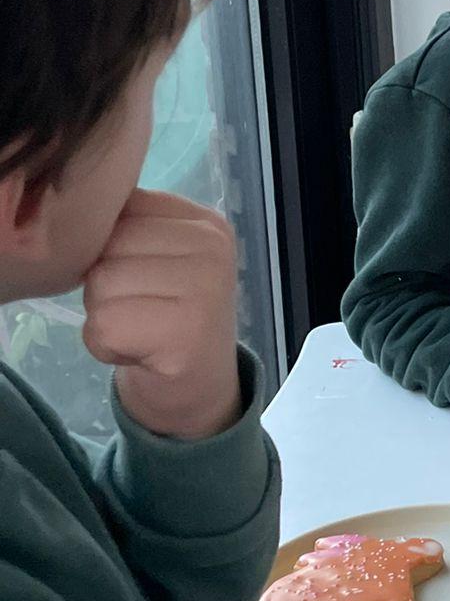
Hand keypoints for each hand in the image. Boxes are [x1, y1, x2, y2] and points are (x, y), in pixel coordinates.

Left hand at [81, 190, 240, 439]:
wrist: (199, 390)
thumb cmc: (169, 319)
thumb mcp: (160, 257)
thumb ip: (133, 226)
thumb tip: (84, 212)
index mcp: (206, 224)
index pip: (121, 210)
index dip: (113, 250)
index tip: (144, 280)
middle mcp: (213, 250)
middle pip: (108, 246)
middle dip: (106, 285)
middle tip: (142, 311)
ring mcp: (205, 292)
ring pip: (100, 285)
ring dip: (104, 316)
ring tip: (140, 330)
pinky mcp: (184, 336)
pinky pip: (102, 326)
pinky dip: (105, 346)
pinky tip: (138, 352)